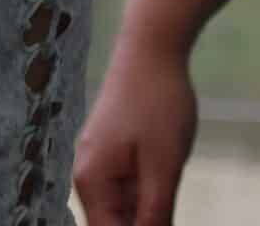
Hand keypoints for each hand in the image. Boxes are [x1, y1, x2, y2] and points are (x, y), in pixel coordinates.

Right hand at [73, 37, 197, 225]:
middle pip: (113, 225)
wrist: (150, 51)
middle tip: (171, 209)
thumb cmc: (156, 105)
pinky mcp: (115, 153)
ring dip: (149, 217)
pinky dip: (149, 201)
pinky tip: (170, 190)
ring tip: (169, 187)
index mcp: (92, 181)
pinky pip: (129, 191)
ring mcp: (101, 163)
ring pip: (124, 210)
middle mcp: (88, 175)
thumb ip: (155, 213)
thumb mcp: (163, 167)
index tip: (164, 224)